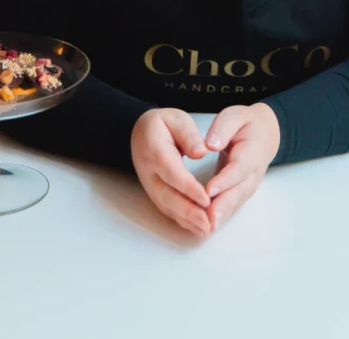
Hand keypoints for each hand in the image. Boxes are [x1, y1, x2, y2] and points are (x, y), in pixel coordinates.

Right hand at [131, 108, 211, 238]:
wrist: (140, 132)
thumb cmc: (162, 124)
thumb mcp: (177, 119)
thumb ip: (188, 135)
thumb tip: (200, 152)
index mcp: (155, 151)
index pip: (172, 173)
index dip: (189, 188)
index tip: (206, 199)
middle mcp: (149, 172)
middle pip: (168, 195)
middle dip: (189, 212)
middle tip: (208, 223)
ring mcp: (150, 185)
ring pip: (167, 206)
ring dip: (186, 221)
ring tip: (206, 230)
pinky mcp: (154, 193)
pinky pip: (167, 209)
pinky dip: (181, 220)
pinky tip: (196, 227)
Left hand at [203, 103, 280, 231]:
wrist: (265, 134)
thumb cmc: (246, 124)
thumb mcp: (236, 115)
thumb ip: (224, 127)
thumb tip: (211, 144)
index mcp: (252, 151)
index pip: (238, 168)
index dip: (225, 180)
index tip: (209, 191)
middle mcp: (253, 172)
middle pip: (239, 191)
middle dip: (223, 206)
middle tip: (208, 220)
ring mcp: (249, 184)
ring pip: (236, 202)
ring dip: (222, 215)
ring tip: (206, 228)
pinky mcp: (242, 191)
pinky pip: (232, 205)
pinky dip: (222, 216)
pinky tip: (208, 226)